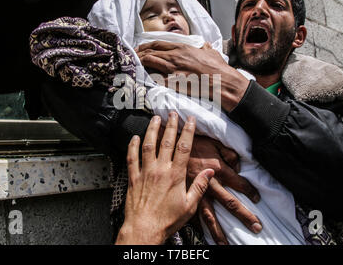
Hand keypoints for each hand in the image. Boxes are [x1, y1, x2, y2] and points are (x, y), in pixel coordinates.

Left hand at [115, 113, 213, 244]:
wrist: (144, 229)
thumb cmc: (167, 220)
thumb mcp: (190, 206)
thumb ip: (199, 186)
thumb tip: (210, 172)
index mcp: (175, 175)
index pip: (183, 147)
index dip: (188, 131)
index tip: (190, 120)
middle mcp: (160, 170)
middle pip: (166, 141)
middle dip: (171, 125)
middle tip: (173, 113)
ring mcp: (145, 172)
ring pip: (148, 145)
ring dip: (152, 130)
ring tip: (155, 118)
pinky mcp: (133, 178)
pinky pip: (131, 158)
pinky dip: (132, 146)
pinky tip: (134, 137)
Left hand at [136, 41, 248, 111]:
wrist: (222, 81)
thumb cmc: (218, 68)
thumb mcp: (212, 52)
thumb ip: (205, 47)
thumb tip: (204, 44)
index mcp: (183, 48)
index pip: (159, 44)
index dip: (147, 45)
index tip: (140, 48)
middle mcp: (176, 56)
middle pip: (151, 51)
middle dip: (139, 53)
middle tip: (132, 56)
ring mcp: (174, 69)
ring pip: (150, 62)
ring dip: (140, 63)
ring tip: (134, 65)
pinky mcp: (174, 82)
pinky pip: (156, 79)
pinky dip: (148, 78)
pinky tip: (142, 79)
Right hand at [188, 136, 261, 243]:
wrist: (170, 144)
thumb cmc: (193, 143)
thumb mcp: (215, 142)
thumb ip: (229, 154)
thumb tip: (238, 167)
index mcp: (219, 171)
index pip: (240, 184)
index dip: (251, 191)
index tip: (257, 198)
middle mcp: (210, 185)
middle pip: (230, 204)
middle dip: (244, 216)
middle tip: (256, 227)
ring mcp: (196, 193)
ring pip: (209, 216)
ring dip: (218, 231)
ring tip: (225, 244)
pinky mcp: (184, 196)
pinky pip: (190, 214)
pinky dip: (194, 228)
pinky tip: (199, 238)